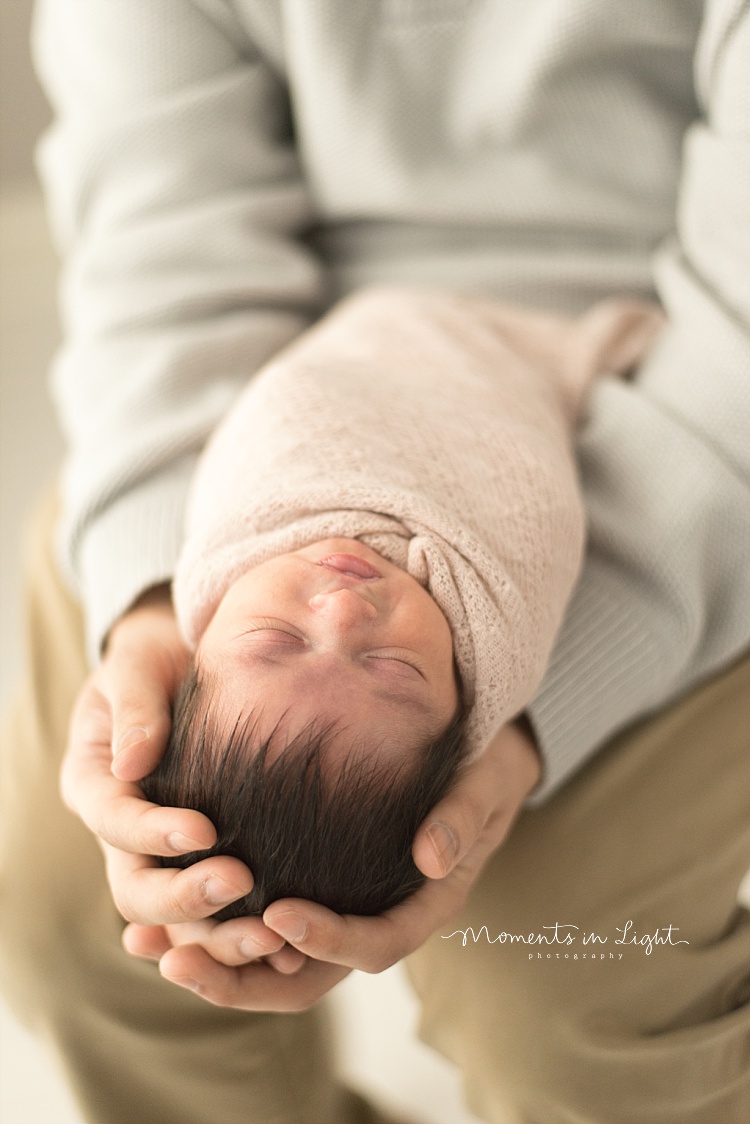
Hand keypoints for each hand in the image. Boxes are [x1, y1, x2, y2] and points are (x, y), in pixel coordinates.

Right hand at [60, 588, 253, 925]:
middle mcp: (122, 832)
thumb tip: (132, 761)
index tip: (205, 829)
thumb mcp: (138, 664)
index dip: (152, 832)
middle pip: (136, 889)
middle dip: (184, 896)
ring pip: (175, 921)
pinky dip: (241, 934)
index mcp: (95, 782)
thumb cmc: (159, 657)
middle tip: (243, 881)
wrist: (190, 663)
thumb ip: (135, 705)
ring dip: (217, 935)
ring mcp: (161, 854)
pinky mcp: (203, 863)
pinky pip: (215, 916)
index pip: (113, 821)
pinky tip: (284, 945)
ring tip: (270, 934)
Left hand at [123, 721, 539, 1010]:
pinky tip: (160, 914)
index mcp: (423, 904)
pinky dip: (214, 924)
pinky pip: (261, 921)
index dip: (329, 939)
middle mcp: (374, 916)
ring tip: (152, 946)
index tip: (279, 915)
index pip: (377, 943)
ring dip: (215, 961)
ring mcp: (340, 904)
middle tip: (182, 959)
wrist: (476, 755)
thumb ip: (464, 815)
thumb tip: (433, 858)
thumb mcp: (485, 781)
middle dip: (244, 978)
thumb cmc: (482, 765)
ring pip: (275, 961)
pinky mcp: (312, 882)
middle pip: (310, 975)